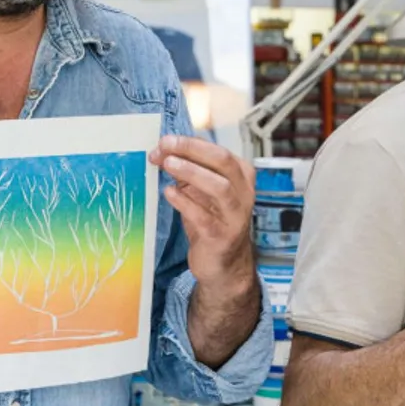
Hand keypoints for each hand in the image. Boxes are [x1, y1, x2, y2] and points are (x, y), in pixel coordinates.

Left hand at [152, 134, 254, 295]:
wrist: (224, 263)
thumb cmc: (211, 220)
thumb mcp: (201, 191)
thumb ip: (186, 170)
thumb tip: (161, 151)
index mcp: (240, 175)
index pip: (216, 150)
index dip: (189, 143)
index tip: (164, 142)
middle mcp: (243, 192)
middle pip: (223, 161)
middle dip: (192, 150)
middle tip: (166, 146)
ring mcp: (235, 215)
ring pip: (220, 187)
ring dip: (192, 172)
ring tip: (168, 164)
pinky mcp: (222, 236)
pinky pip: (204, 217)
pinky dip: (185, 202)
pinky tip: (169, 193)